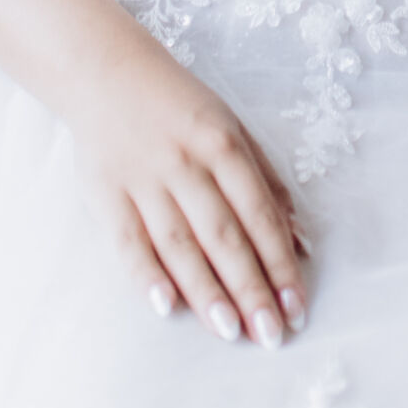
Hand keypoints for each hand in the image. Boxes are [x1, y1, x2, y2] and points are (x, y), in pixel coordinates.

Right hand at [68, 30, 306, 348]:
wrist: (106, 72)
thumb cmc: (180, 107)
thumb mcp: (233, 128)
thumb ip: (267, 182)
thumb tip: (301, 240)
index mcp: (223, 145)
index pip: (259, 214)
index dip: (280, 262)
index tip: (296, 305)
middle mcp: (186, 165)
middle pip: (224, 236)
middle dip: (250, 289)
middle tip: (271, 335)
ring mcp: (144, 181)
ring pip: (180, 245)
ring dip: (206, 291)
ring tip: (230, 330)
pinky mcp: (107, 194)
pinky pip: (128, 241)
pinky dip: (146, 275)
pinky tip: (166, 306)